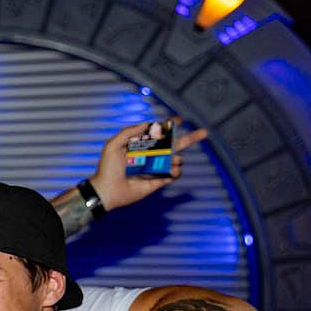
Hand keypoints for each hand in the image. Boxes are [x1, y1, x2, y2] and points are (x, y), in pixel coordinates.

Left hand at [87, 117, 208, 211]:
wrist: (107, 190)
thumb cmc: (108, 168)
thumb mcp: (113, 145)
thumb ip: (129, 132)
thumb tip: (148, 123)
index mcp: (142, 145)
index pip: (159, 133)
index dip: (170, 126)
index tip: (179, 120)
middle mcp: (151, 156)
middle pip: (174, 145)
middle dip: (190, 138)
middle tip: (203, 133)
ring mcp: (156, 168)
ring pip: (176, 160)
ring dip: (177, 158)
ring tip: (170, 161)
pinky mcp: (158, 181)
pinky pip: (174, 174)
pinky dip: (175, 171)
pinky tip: (170, 170)